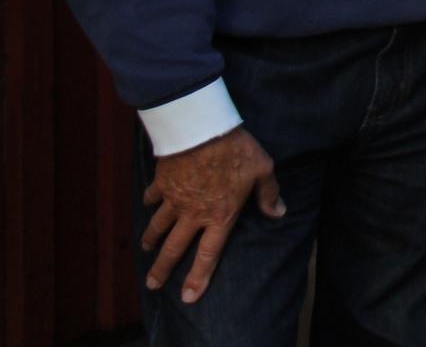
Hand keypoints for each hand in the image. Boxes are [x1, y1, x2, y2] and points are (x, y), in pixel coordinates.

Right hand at [141, 125, 283, 302]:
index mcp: (220, 215)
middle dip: (162, 269)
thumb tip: (279, 212)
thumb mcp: (262, 170)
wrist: (202, 129)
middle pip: (174, 248)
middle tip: (152, 284)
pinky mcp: (162, 183)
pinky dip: (148, 202)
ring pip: (158, 226)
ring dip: (151, 239)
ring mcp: (174, 199)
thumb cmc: (236, 150)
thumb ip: (269, 194)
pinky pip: (152, 197)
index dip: (198, 278)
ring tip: (146, 249)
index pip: (209, 255)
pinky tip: (146, 205)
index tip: (188, 297)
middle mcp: (193, 214)